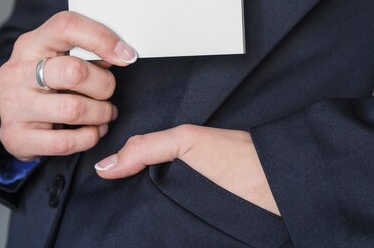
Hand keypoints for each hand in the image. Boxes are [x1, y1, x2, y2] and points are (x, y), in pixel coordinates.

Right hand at [0, 11, 137, 160]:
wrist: (13, 121)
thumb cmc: (47, 84)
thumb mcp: (60, 59)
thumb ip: (87, 53)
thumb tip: (122, 53)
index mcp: (31, 44)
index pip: (66, 26)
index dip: (102, 38)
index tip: (126, 55)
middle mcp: (17, 72)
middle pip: (74, 71)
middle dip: (104, 85)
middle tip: (108, 92)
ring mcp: (14, 105)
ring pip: (73, 109)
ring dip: (101, 113)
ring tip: (106, 113)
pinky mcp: (17, 136)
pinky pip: (66, 142)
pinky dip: (89, 137)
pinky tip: (93, 131)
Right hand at [94, 124, 280, 215]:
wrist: (279, 187)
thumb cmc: (239, 157)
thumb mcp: (186, 142)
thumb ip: (146, 148)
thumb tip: (105, 165)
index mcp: (176, 155)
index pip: (136, 165)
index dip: (117, 172)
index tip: (95, 183)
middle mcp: (182, 179)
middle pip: (144, 193)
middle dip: (127, 198)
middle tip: (104, 210)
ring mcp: (191, 204)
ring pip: (157, 213)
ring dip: (145, 217)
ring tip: (122, 225)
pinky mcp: (201, 226)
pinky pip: (174, 230)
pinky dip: (161, 231)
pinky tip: (149, 232)